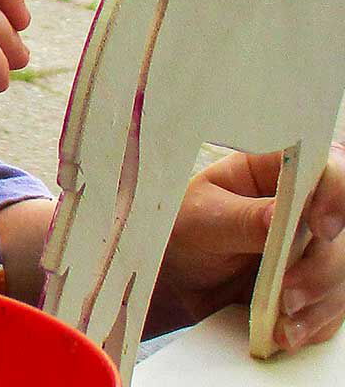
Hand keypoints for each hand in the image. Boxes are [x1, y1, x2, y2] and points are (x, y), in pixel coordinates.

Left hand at [153, 144, 344, 351]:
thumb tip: (279, 216)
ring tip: (283, 320)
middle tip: (288, 292)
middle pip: (341, 232)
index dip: (334, 194)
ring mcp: (310, 247)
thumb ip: (242, 218)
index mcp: (272, 171)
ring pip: (343, 272)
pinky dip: (314, 323)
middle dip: (322, 267)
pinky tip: (286, 334)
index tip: (320, 228)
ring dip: (321, 301)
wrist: (175, 280)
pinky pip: (334, 307)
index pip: (324, 168)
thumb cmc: (182, 231)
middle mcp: (300, 206)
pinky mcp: (313, 285)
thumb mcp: (202, 219)